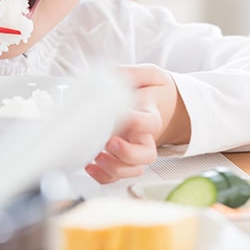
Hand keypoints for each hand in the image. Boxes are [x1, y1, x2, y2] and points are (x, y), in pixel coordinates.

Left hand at [85, 64, 187, 184]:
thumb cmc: (151, 91)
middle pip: (146, 155)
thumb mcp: (149, 75)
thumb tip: (113, 75)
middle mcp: (145, 137)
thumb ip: (133, 73)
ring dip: (115, 168)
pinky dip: (104, 176)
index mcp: (151, 116)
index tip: (123, 114)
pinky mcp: (123, 158)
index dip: (137, 122)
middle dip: (127, 153)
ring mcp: (135, 150)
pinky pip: (117, 176)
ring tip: (98, 156)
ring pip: (133, 169)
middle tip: (111, 142)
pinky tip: (91, 165)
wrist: (158, 104)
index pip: (150, 123)